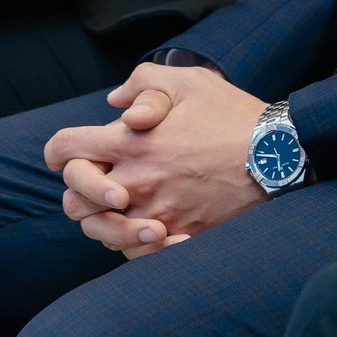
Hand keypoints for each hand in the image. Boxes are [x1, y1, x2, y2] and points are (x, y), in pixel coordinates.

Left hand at [42, 63, 268, 255]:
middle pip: (73, 200)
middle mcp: (135, 182)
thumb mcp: (191, 81)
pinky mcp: (177, 238)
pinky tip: (151, 224)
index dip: (59, 150)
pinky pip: (134, 255)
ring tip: (126, 205)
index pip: (63, 149)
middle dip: (80, 188)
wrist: (277, 157)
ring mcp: (155, 214)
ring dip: (105, 219)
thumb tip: (114, 102)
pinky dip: (134, 243)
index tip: (70, 152)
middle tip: (103, 179)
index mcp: (131, 142)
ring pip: (100, 232)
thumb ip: (144, 82)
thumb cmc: (234, 116)